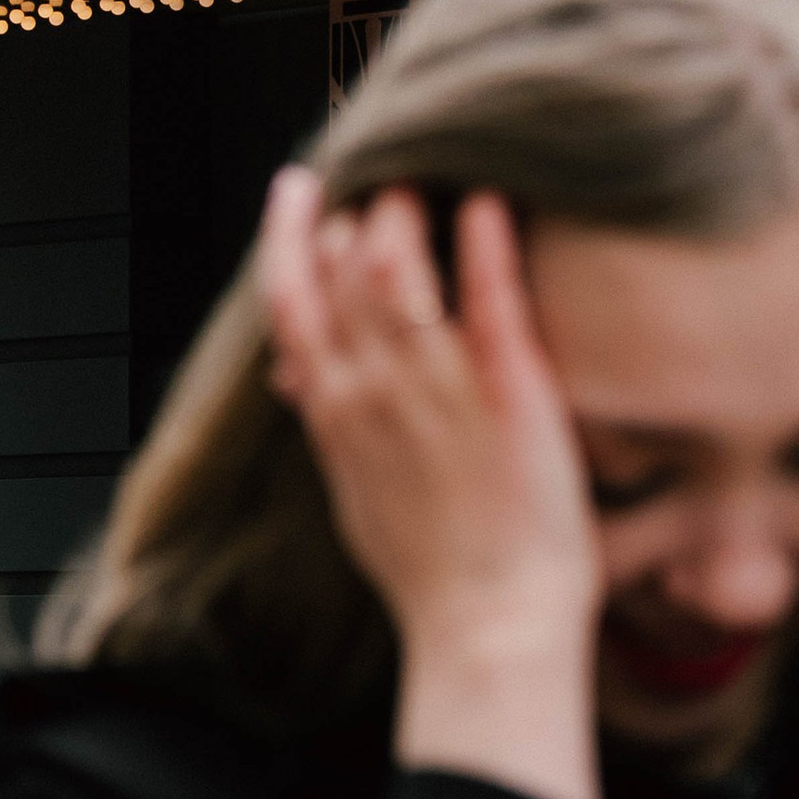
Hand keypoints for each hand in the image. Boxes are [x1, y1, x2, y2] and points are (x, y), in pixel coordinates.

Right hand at [259, 170, 602, 798]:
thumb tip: (304, 388)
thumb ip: (332, 430)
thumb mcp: (355, 499)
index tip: (299, 191)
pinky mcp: (508, 393)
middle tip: (375, 168)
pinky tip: (491, 201)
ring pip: (397, 270)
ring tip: (426, 174)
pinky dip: (484, 243)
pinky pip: (489, 299)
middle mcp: (372, 393)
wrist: (487, 629)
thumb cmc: (431, 577)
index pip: (291, 303)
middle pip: (339, 271)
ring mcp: (437, 391)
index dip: (289, 237)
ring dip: (405, 212)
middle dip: (349, 208)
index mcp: (334, 416)